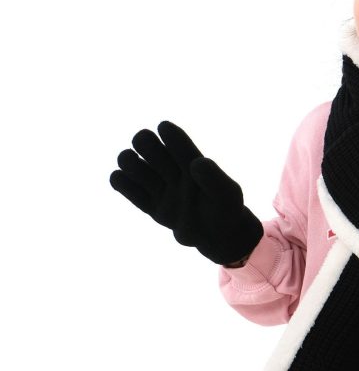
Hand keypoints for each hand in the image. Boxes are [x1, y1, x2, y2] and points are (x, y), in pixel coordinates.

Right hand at [110, 120, 263, 264]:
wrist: (217, 236)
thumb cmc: (225, 210)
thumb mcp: (226, 194)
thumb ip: (214, 179)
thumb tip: (196, 163)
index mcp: (191, 160)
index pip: (171, 134)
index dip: (167, 133)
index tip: (170, 142)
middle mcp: (172, 169)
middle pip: (143, 140)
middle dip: (145, 145)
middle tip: (160, 167)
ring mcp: (158, 186)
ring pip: (127, 159)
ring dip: (129, 163)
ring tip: (146, 181)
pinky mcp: (149, 205)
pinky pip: (120, 183)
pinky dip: (120, 181)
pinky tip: (133, 189)